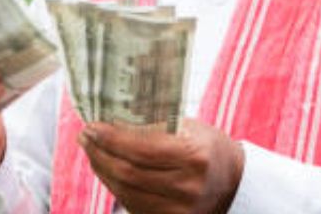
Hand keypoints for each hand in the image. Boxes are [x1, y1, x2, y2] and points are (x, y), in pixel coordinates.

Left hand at [79, 118, 244, 213]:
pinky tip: (107, 169)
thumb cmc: (208, 148)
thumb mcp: (189, 128)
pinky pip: (132, 205)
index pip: (141, 149)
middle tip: (86, 136)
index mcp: (195, 157)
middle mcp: (187, 187)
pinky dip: (115, 186)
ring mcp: (179, 210)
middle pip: (128, 173)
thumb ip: (153, 125)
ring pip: (126, 192)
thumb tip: (112, 116)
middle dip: (100, 153)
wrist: (234, 184)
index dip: (111, 139)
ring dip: (103, 169)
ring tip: (92, 150)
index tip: (92, 125)